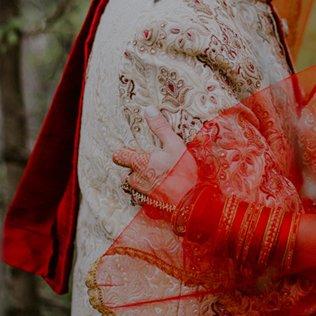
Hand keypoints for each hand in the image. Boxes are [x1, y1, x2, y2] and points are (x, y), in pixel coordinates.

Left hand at [113, 108, 225, 241]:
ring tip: (155, 177)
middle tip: (148, 164)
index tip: (132, 151)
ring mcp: (142, 195)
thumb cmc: (185, 173)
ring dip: (139, 182)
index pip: (119, 156)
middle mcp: (136, 180)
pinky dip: (147, 195)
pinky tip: (160, 191)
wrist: (196, 204)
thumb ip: (160, 127)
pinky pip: (142, 200)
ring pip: (132, 187)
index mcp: (139, 163)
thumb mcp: (175, 145)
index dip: (124, 152)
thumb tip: (148, 109)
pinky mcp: (150, 207)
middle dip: (132, 169)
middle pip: (124, 173)